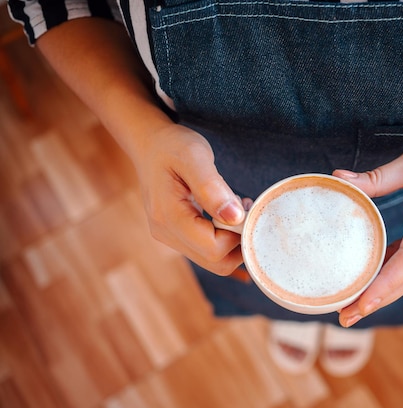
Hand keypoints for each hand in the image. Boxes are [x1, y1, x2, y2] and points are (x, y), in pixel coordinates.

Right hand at [133, 123, 246, 275]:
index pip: (214, 249)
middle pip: (215, 262)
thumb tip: (234, 217)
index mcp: (169, 218)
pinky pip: (207, 250)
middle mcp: (166, 234)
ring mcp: (169, 237)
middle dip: (239, 241)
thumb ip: (212, 188)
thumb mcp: (194, 157)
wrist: (150, 144)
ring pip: (213, 260)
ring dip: (233, 240)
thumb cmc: (172, 146)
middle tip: (246, 209)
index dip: (238, 234)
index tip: (247, 207)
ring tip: (237, 207)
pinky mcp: (177, 235)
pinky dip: (225, 238)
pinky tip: (229, 215)